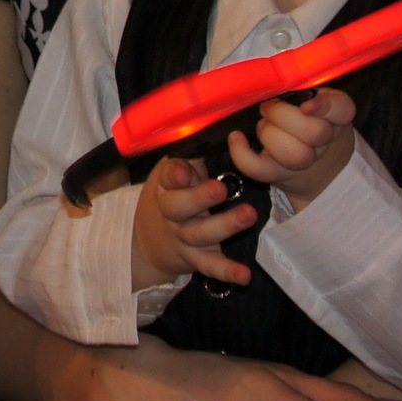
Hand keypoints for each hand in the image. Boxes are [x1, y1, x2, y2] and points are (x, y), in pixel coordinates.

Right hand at [132, 157, 256, 291]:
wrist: (152, 238)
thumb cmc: (173, 194)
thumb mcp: (174, 172)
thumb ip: (190, 155)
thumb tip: (213, 125)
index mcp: (167, 186)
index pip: (166, 178)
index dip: (174, 175)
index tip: (184, 172)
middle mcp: (172, 213)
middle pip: (180, 207)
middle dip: (200, 198)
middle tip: (221, 188)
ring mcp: (185, 238)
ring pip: (200, 234)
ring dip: (224, 225)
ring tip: (248, 215)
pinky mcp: (197, 260)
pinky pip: (211, 267)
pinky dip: (227, 272)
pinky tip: (245, 275)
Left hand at [229, 90, 354, 209]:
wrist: (317, 167)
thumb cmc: (308, 121)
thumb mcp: (316, 100)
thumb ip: (305, 88)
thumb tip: (279, 82)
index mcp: (335, 116)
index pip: (342, 108)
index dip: (324, 107)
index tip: (306, 105)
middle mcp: (324, 141)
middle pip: (313, 132)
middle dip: (283, 115)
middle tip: (271, 107)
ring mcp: (303, 162)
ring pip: (292, 154)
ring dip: (270, 134)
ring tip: (264, 124)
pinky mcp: (277, 174)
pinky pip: (258, 168)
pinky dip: (242, 153)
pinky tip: (236, 137)